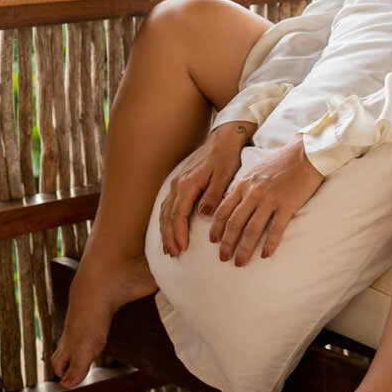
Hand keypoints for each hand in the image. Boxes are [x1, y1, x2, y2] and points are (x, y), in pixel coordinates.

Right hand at [159, 121, 253, 256]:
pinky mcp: (180, 183)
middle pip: (168, 215)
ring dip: (166, 230)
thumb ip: (214, 195)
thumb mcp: (225, 175)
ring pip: (165, 211)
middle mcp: (178, 184)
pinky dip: (166, 219)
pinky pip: (168, 205)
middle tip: (173, 253)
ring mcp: (177, 183)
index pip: (179, 214)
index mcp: (188, 184)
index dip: (179, 232)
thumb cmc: (226, 157)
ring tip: (169, 248)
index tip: (183, 248)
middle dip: (169, 236)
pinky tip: (169, 229)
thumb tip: (203, 213)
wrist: (223, 139)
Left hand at [209, 134, 323, 266]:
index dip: (217, 228)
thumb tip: (233, 202)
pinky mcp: (287, 205)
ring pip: (252, 229)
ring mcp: (270, 199)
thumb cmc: (281, 161)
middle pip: (235, 222)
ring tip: (239, 262)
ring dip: (244, 248)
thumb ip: (244, 187)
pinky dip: (269, 243)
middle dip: (226, 243)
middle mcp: (254, 193)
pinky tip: (265, 255)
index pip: (224, 210)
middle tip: (223, 258)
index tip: (213, 241)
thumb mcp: (256, 171)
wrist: (305, 153)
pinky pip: (276, 228)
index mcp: (244, 184)